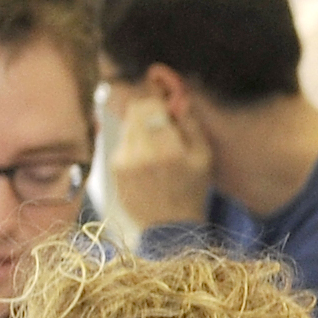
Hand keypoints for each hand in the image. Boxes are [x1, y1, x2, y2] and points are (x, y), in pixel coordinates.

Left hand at [100, 78, 210, 237]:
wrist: (169, 228)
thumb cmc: (192, 191)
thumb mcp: (204, 157)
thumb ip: (190, 124)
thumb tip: (178, 97)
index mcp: (166, 147)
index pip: (150, 104)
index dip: (155, 93)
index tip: (160, 88)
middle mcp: (140, 151)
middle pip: (135, 110)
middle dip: (147, 107)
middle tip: (160, 114)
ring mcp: (123, 160)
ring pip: (128, 125)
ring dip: (141, 125)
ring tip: (156, 140)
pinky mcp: (114, 169)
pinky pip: (123, 143)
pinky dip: (134, 143)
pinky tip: (147, 159)